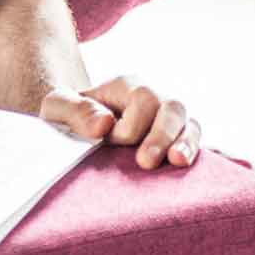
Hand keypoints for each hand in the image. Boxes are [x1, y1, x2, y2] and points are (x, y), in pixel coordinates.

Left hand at [38, 75, 200, 169]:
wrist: (72, 128)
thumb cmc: (66, 116)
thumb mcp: (57, 106)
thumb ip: (76, 110)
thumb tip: (105, 123)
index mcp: (126, 86)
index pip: (143, 100)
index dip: (130, 126)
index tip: (109, 142)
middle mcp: (153, 98)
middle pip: (172, 107)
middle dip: (162, 136)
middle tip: (146, 163)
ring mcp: (167, 120)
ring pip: (190, 123)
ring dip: (187, 143)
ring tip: (178, 162)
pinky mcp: (174, 141)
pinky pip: (194, 142)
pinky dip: (197, 153)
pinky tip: (190, 168)